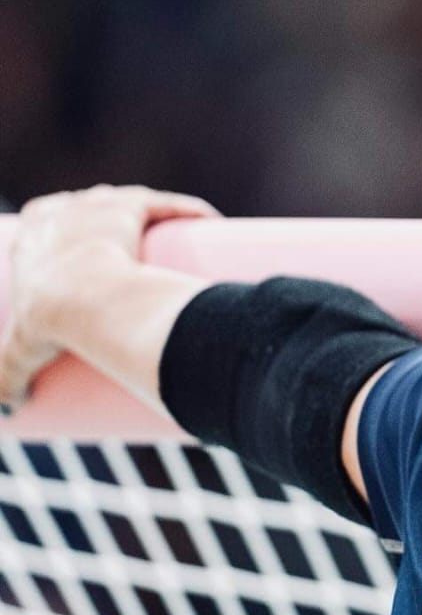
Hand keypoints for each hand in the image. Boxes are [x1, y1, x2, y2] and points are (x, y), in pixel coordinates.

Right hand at [0, 183, 221, 413]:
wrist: (82, 299)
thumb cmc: (48, 322)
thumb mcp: (19, 354)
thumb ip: (8, 381)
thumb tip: (12, 411)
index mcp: (31, 236)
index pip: (44, 223)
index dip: (62, 239)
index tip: (80, 262)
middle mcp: (64, 210)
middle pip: (88, 213)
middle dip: (103, 226)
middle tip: (125, 260)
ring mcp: (99, 204)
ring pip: (126, 203)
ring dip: (145, 218)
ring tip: (163, 246)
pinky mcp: (132, 205)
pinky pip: (168, 204)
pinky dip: (189, 211)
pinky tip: (209, 222)